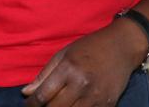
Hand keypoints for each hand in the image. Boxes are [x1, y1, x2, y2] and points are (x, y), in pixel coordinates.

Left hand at [21, 20, 146, 105]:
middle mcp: (81, 84)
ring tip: (58, 104)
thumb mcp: (64, 54)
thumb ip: (44, 75)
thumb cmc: (90, 47)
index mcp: (68, 69)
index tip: (29, 105)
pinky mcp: (107, 105)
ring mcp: (95, 97)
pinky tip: (74, 104)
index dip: (32, 104)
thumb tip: (26, 93)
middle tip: (42, 106)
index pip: (43, 95)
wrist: (122, 47)